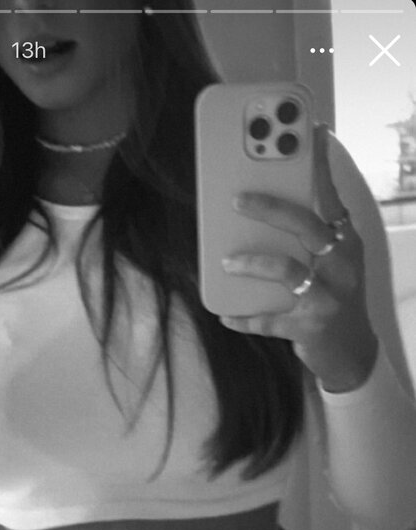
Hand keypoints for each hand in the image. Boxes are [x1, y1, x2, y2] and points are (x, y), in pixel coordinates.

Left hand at [219, 124, 377, 390]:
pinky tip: (224, 313)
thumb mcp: (332, 262)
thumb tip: (263, 200)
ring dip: (253, 263)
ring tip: (225, 259)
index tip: (309, 132)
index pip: (332, 198)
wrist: (351, 351)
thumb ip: (308, 235)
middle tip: (238, 199)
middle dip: (271, 208)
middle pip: (307, 227)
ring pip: (288, 271)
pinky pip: (268, 320)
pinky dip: (243, 317)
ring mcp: (328, 299)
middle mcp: (343, 267)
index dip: (321, 166)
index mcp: (346, 243)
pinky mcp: (309, 329)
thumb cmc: (333, 296)